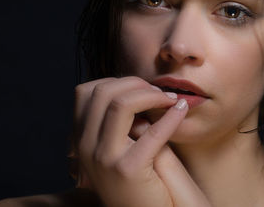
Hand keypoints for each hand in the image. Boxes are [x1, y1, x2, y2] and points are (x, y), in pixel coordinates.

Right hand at [71, 76, 210, 206]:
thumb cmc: (134, 181)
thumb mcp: (114, 149)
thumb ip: (116, 122)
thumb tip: (135, 89)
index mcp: (80, 138)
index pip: (86, 92)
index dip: (114, 81)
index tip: (138, 87)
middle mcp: (85, 146)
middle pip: (104, 92)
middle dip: (135, 83)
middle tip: (158, 91)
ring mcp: (104, 158)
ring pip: (121, 104)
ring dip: (152, 94)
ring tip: (170, 100)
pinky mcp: (128, 170)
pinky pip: (152, 132)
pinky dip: (171, 116)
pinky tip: (182, 109)